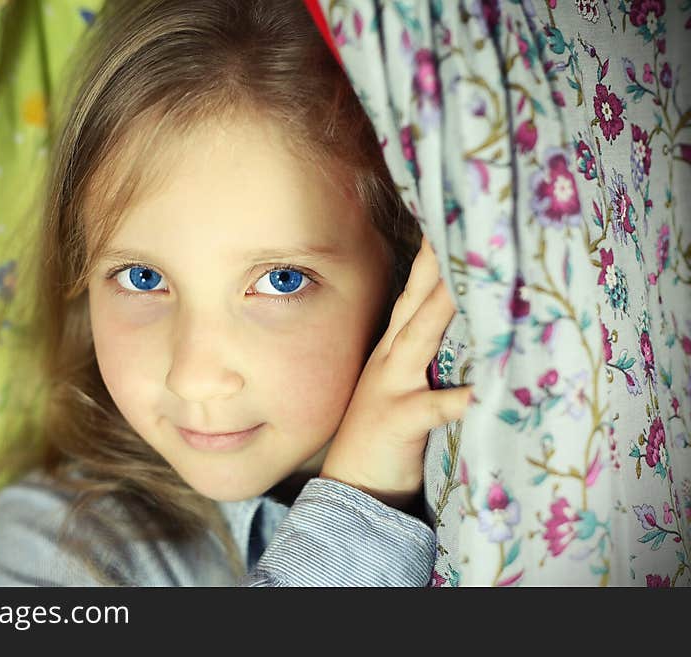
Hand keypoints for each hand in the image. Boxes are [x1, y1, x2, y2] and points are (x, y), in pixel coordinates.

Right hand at [319, 237, 471, 509]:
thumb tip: (470, 330)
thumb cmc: (385, 435)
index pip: (415, 293)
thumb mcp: (403, 386)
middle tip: (464, 225)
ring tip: (472, 282)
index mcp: (393, 350)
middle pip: (417, 302)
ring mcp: (391, 388)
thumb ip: (428, 358)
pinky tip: (486, 392)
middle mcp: (390, 359)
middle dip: (438, 264)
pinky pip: (435, 408)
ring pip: (421, 338)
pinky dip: (459, 399)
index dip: (433, 259)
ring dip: (444, 308)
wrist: (351, 485)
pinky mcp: (399, 422)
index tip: (454, 222)